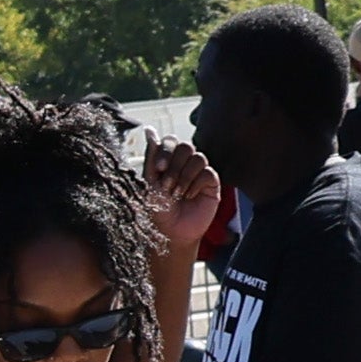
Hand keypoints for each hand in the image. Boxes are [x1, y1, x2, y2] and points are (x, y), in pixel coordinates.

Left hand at [141, 135, 227, 258]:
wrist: (171, 231)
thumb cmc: (157, 209)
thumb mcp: (150, 181)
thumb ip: (151, 156)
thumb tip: (149, 130)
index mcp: (168, 160)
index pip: (171, 141)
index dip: (166, 151)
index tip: (159, 169)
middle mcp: (184, 163)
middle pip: (186, 146)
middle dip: (174, 166)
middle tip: (167, 185)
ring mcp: (199, 172)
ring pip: (198, 157)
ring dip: (184, 177)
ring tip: (177, 194)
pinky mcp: (211, 183)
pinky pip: (208, 172)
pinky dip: (195, 184)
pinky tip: (190, 196)